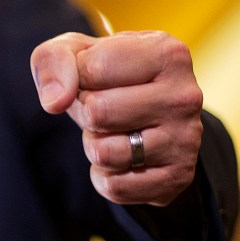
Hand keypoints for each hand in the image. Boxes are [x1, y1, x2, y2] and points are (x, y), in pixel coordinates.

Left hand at [31, 31, 203, 206]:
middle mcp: (185, 96)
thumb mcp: (75, 52)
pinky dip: (105, 176)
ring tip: (114, 130)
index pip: (92, 70)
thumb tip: (55, 101)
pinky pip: (114, 187)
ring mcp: (186, 140)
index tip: (94, 77)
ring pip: (103, 153)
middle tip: (104, 108)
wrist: (144, 117)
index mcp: (166, 53)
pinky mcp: (177, 177)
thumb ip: (53, 60)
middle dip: (85, 113)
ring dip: (94, 144)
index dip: (76, 77)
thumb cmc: (107, 76)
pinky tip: (124, 157)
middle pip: (97, 112)